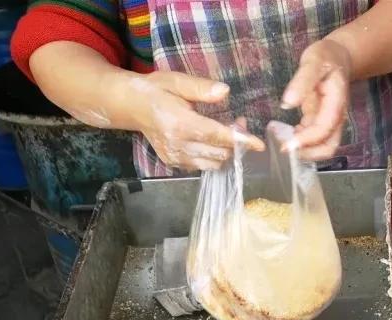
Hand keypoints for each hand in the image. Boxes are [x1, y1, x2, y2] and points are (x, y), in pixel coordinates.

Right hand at [114, 70, 264, 170]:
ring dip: (224, 150)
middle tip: (237, 121)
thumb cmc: (156, 90)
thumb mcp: (177, 81)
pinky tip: (209, 140)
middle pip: (220, 152)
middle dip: (234, 140)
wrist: (132, 106)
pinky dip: (212, 156)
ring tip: (224, 131)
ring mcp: (175, 157)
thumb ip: (201, 88)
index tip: (259, 144)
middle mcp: (178, 145)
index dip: (240, 140)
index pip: (217, 136)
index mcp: (180, 124)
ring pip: (213, 163)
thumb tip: (225, 91)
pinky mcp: (173, 163)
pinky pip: (202, 166)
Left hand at [281, 39, 352, 160]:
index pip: (324, 130)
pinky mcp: (321, 122)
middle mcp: (336, 117)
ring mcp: (329, 121)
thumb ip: (302, 81)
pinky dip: (300, 142)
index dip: (306, 140)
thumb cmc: (326, 57)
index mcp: (336, 103)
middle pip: (328, 147)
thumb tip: (287, 103)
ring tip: (282, 140)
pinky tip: (285, 133)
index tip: (285, 144)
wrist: (338, 57)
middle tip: (283, 147)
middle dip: (307, 154)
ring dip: (303, 150)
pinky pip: (313, 140)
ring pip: (321, 147)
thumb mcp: (313, 62)